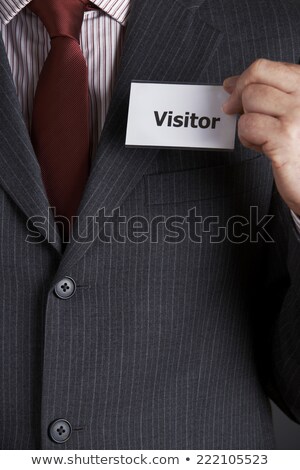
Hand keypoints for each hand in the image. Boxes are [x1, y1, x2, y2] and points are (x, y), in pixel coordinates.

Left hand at [223, 58, 299, 215]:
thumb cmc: (298, 148)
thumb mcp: (287, 112)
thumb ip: (266, 93)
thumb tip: (232, 84)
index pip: (264, 67)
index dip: (242, 80)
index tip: (231, 91)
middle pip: (253, 83)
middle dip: (239, 101)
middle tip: (239, 115)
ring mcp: (296, 116)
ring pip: (249, 102)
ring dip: (247, 122)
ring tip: (262, 135)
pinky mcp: (285, 138)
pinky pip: (248, 125)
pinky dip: (247, 138)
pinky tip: (262, 146)